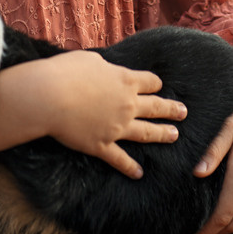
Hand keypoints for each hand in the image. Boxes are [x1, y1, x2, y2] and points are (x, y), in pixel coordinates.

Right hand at [43, 50, 186, 179]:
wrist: (49, 96)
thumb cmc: (67, 72)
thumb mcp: (91, 60)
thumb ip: (105, 67)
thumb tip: (108, 71)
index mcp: (125, 80)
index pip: (150, 82)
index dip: (155, 83)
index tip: (158, 85)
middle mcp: (127, 104)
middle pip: (155, 107)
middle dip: (171, 110)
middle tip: (184, 113)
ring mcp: (117, 128)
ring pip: (146, 133)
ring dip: (162, 135)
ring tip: (175, 136)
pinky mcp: (102, 145)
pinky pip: (120, 159)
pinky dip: (130, 168)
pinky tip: (139, 174)